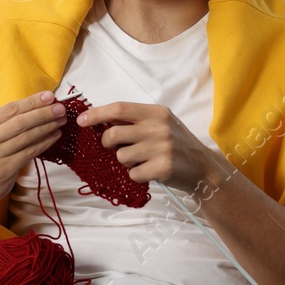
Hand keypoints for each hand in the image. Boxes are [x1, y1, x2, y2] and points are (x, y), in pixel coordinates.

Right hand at [0, 90, 66, 204]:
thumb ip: (6, 122)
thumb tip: (37, 105)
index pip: (9, 109)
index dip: (31, 102)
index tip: (49, 96)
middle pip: (19, 122)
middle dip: (43, 113)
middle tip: (60, 109)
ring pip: (26, 137)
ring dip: (47, 127)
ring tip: (60, 121)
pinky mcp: (4, 170)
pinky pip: (29, 152)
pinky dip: (44, 142)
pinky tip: (54, 136)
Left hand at [75, 101, 222, 191]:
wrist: (203, 168)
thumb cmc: (176, 144)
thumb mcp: (160, 124)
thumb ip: (136, 120)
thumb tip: (101, 120)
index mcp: (156, 112)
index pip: (119, 109)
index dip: (97, 114)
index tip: (81, 121)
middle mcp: (159, 127)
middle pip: (113, 134)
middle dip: (107, 143)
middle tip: (115, 148)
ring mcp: (162, 148)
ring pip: (121, 157)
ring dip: (125, 162)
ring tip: (141, 160)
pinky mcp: (163, 168)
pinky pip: (132, 174)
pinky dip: (136, 175)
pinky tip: (150, 171)